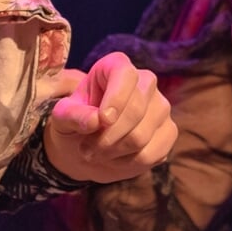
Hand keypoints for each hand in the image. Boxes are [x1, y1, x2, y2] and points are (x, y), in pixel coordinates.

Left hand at [41, 51, 177, 184]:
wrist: (89, 146)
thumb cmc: (76, 122)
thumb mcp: (62, 117)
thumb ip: (74, 115)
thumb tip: (95, 121)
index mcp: (117, 67)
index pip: (125, 75)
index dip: (116, 98)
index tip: (102, 120)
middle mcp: (145, 82)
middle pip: (135, 110)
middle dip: (107, 137)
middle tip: (86, 150)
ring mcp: (161, 107)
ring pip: (142, 136)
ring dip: (114, 152)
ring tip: (97, 153)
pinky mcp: (169, 132)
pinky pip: (153, 153)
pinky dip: (129, 163)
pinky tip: (117, 159)